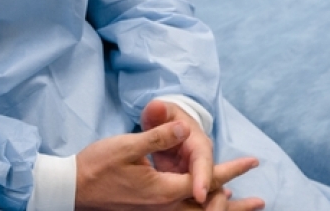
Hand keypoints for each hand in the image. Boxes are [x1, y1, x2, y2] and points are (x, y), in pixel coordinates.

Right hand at [74, 120, 258, 210]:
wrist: (70, 189)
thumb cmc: (96, 165)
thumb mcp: (128, 146)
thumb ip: (158, 136)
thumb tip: (183, 127)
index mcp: (163, 190)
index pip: (206, 180)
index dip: (231, 170)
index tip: (253, 163)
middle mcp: (163, 205)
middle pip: (208, 209)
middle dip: (235, 205)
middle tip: (260, 202)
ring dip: (220, 210)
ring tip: (241, 205)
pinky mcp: (146, 210)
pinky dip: (198, 209)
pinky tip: (203, 203)